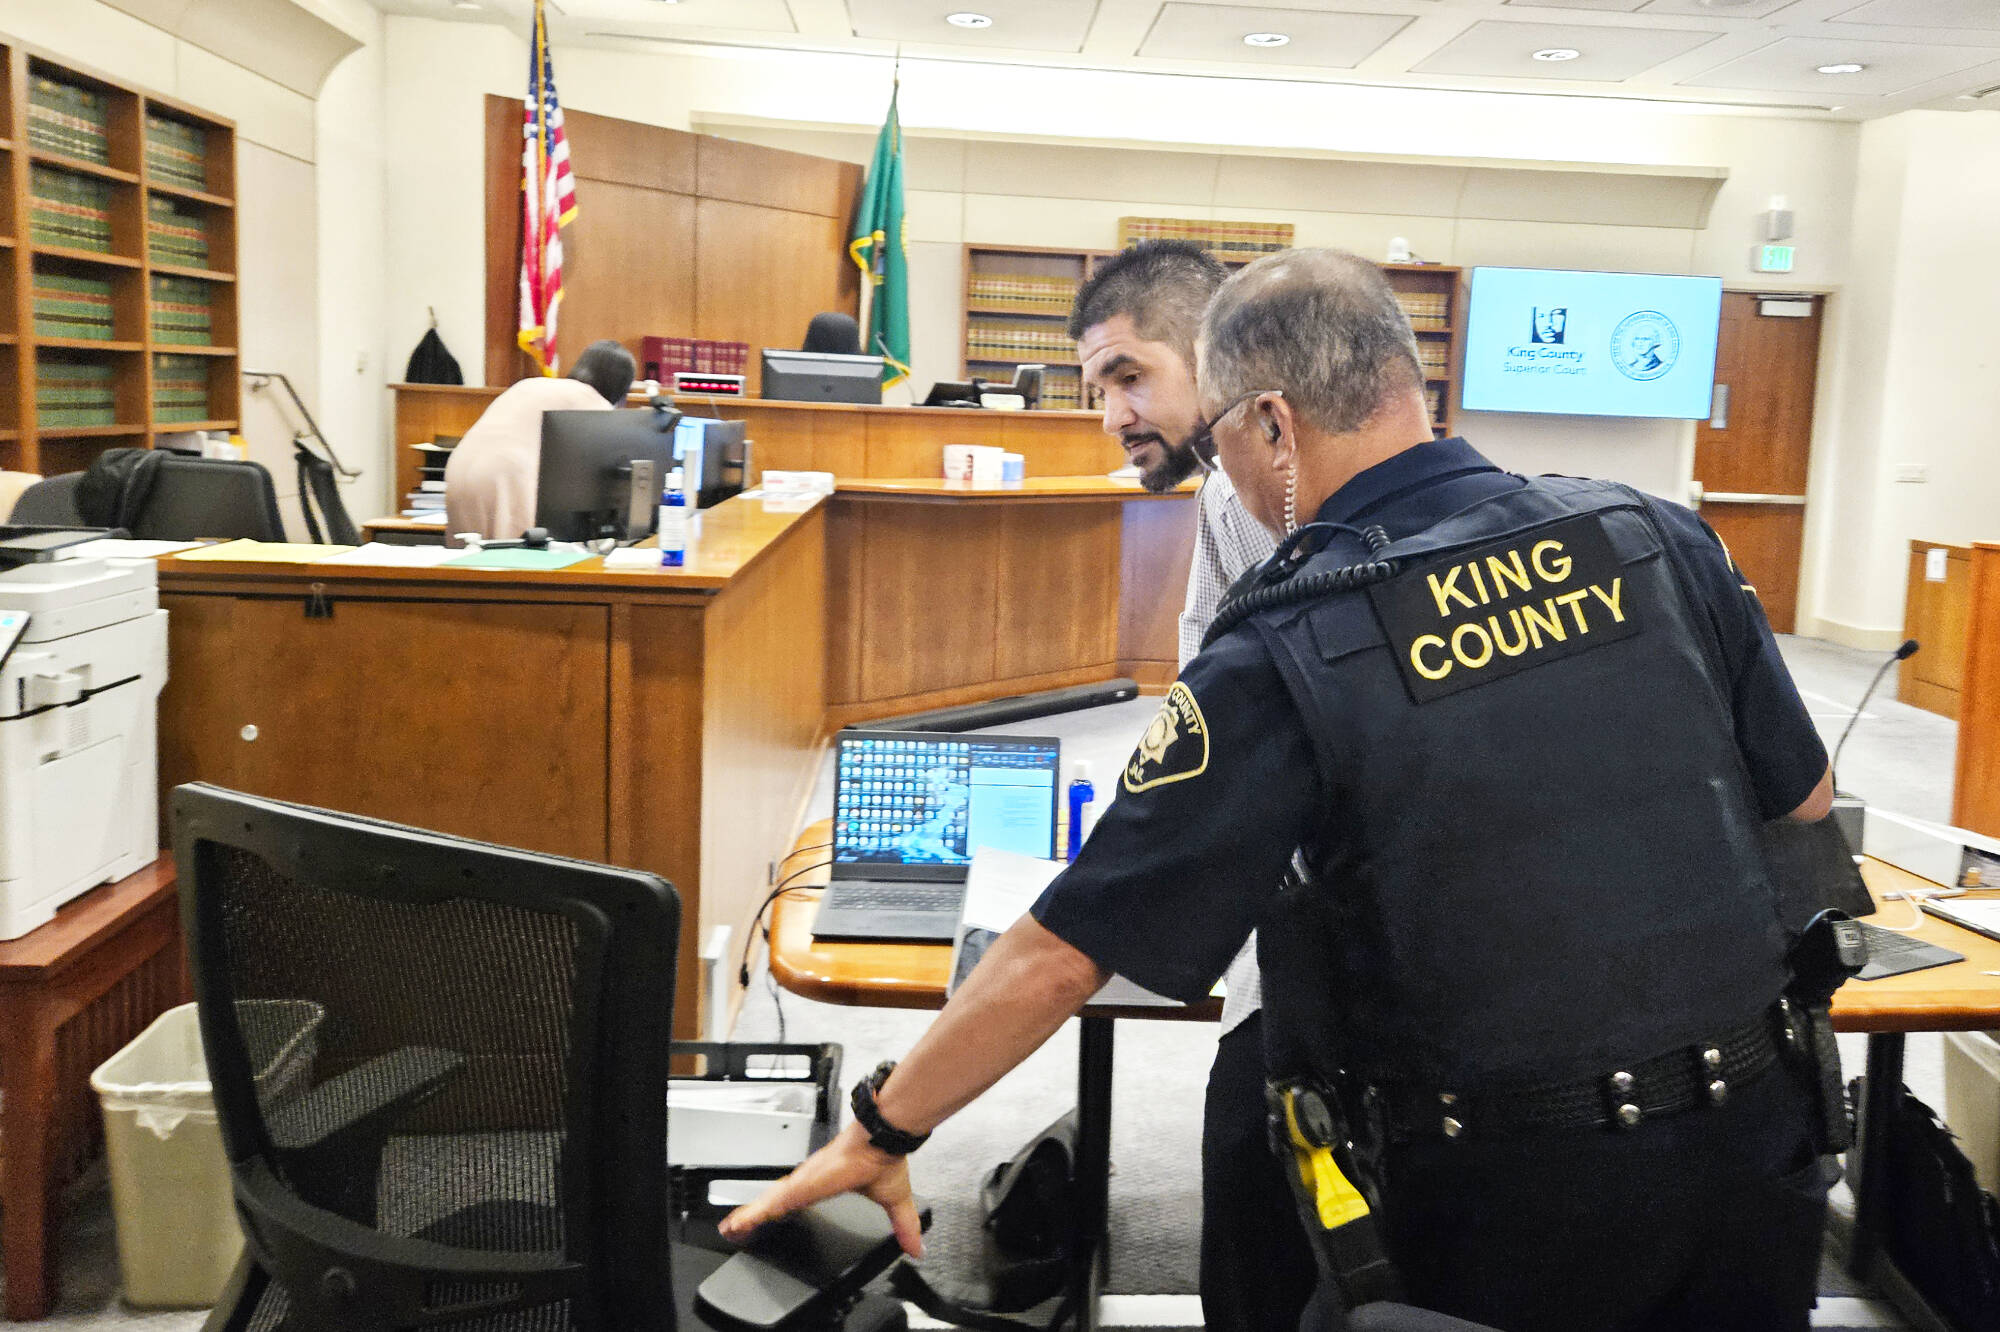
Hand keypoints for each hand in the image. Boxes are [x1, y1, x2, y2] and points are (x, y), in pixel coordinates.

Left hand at [719, 1122, 925, 1257]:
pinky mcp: (802, 1185)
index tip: (765, 1220)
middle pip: (777, 1202)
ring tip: (731, 1229)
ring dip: (750, 1216)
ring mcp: (804, 1182)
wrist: (882, 1138)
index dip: (780, 1210)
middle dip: (756, 1215)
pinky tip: (741, 1223)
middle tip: (735, 1228)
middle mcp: (810, 1181)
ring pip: (770, 1203)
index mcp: (826, 1184)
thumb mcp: (893, 1201)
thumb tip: (917, 1247)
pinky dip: (755, 1213)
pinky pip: (773, 1203)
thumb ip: (903, 1226)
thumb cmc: (885, 1158)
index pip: (797, 1200)